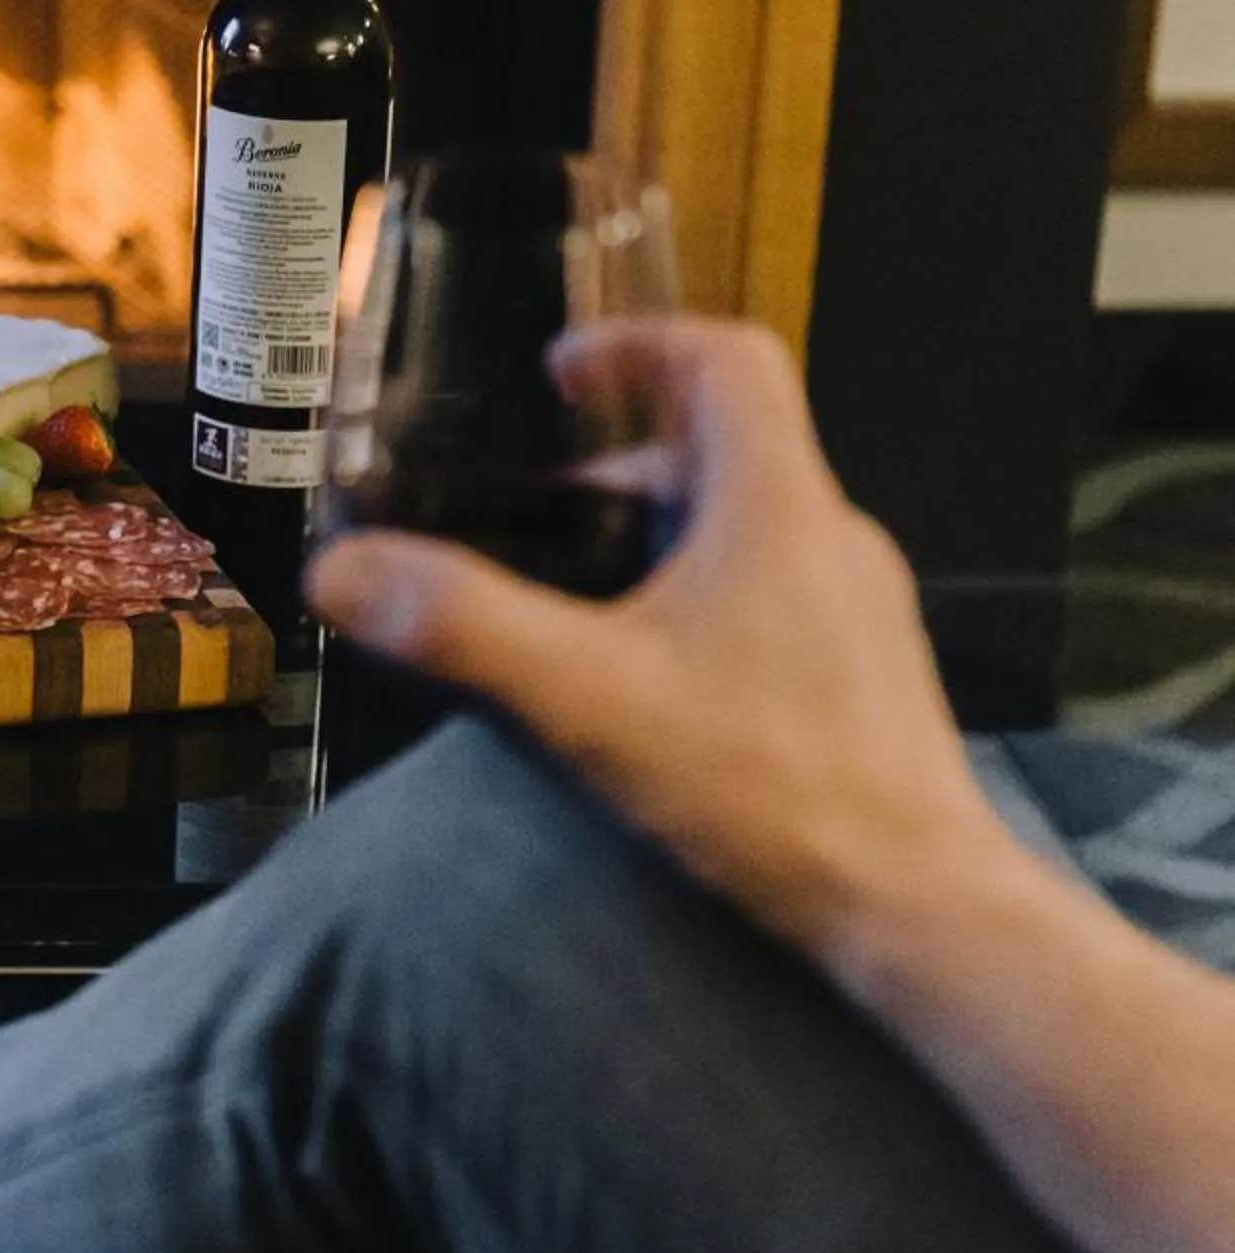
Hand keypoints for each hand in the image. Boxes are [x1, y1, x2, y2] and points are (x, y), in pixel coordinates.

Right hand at [305, 315, 1030, 972]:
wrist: (915, 908)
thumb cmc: (768, 786)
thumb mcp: (589, 700)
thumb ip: (462, 628)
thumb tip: (338, 571)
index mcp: (777, 506)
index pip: (728, 360)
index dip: (639, 344)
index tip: (562, 373)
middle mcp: (830, 539)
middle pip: (729, 448)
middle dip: (624, 461)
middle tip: (537, 509)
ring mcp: (859, 613)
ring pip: (750, 529)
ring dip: (661, 536)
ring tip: (574, 595)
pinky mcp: (865, 680)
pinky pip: (774, 599)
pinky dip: (700, 601)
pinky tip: (647, 682)